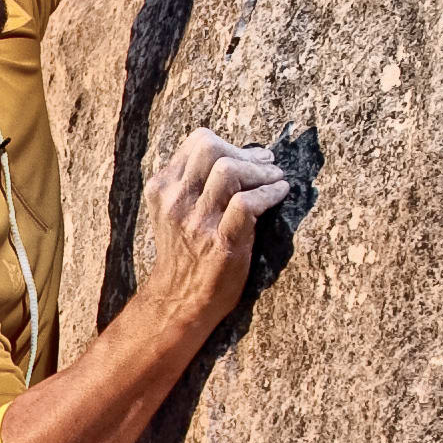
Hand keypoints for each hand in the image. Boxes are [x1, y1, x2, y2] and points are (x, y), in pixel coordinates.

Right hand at [152, 125, 290, 333]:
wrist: (179, 300)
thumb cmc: (185, 254)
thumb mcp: (175, 211)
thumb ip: (192, 184)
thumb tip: (236, 155)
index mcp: (163, 189)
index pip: (197, 141)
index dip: (229, 144)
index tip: (247, 156)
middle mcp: (176, 201)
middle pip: (210, 148)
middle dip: (245, 152)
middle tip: (266, 164)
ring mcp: (197, 222)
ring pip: (228, 171)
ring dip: (261, 171)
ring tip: (275, 178)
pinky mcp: (220, 242)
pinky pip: (248, 203)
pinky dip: (271, 193)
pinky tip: (280, 193)